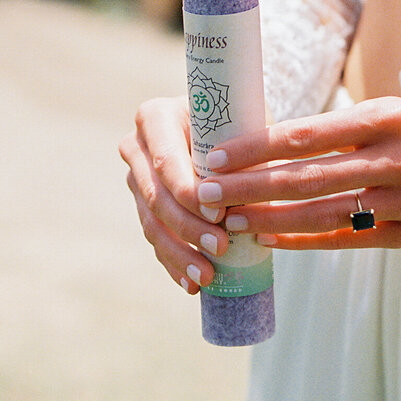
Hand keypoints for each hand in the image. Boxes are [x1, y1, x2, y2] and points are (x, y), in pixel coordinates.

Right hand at [119, 96, 234, 293]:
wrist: (224, 124)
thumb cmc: (239, 118)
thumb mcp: (246, 123)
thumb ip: (250, 149)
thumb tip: (263, 188)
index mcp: (156, 117)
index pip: (166, 159)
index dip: (188, 190)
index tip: (218, 212)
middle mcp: (139, 146)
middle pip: (157, 195)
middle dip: (188, 226)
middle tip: (221, 246)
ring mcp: (137, 178)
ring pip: (152, 222)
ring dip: (180, 252)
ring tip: (206, 275)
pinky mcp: (144, 205)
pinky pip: (155, 238)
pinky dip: (174, 262)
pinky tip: (191, 283)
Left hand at [196, 93, 400, 250]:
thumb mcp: (396, 108)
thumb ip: (345, 127)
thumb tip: (274, 142)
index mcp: (389, 118)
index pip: (310, 134)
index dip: (259, 147)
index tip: (218, 154)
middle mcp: (397, 160)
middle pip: (307, 178)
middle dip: (250, 187)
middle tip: (205, 192)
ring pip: (323, 214)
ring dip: (269, 218)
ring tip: (228, 220)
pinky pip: (347, 240)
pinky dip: (305, 241)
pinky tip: (271, 238)